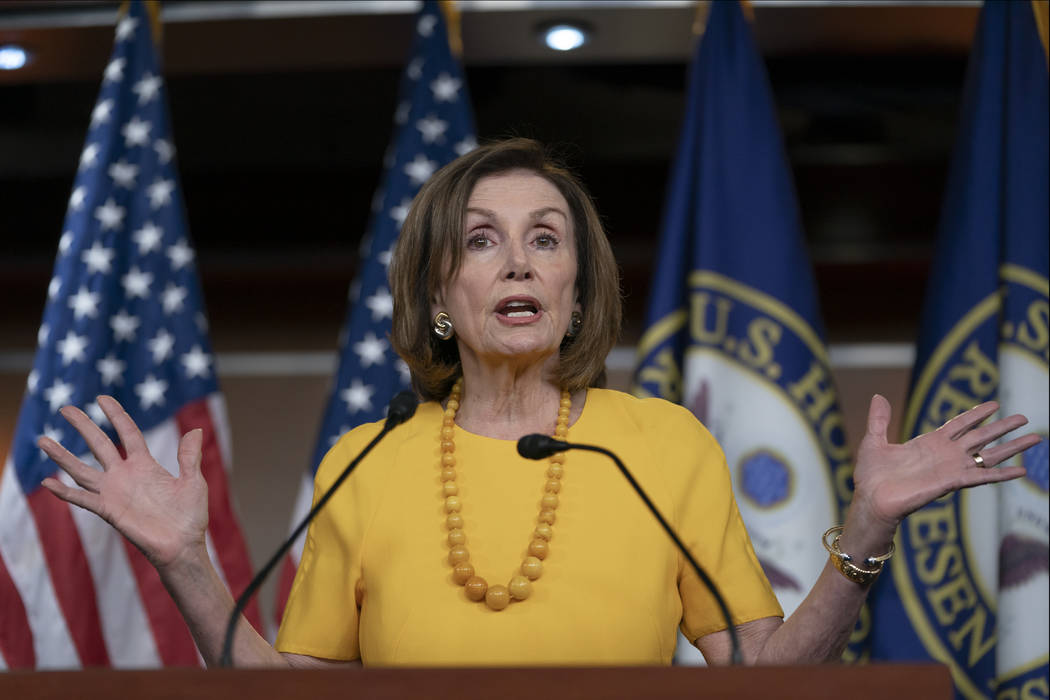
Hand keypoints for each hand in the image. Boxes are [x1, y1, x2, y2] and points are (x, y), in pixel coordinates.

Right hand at [37, 395, 208, 570]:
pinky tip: (47, 483)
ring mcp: (114, 493)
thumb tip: (196, 431)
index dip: (115, 415)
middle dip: (83, 426)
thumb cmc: (190, 517)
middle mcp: (125, 475)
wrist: (183, 546)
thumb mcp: (193, 482)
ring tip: (42, 440)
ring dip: (62, 456)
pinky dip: (65, 492)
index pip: (127, 433)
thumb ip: (189, 457)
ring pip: (82, 470)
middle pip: (99, 444)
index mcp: (145, 465)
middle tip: (65, 408)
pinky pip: (83, 499)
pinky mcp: (109, 511)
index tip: (101, 398)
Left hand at [849, 395, 1036, 534]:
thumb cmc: (871, 476)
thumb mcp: (874, 441)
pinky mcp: (951, 482)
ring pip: (988, 455)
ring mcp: (951, 468)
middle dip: (1002, 428)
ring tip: (1035, 438)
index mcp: (929, 443)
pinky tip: (1022, 470)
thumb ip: (880, 419)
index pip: (960, 424)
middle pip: (981, 437)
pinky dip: (1002, 474)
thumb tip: (879, 396)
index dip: (977, 414)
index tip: (995, 404)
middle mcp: (945, 455)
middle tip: (1024, 418)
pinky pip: (982, 477)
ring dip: (1012, 447)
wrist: (871, 500)